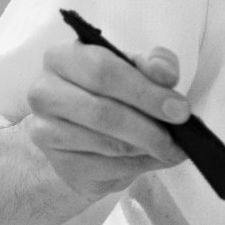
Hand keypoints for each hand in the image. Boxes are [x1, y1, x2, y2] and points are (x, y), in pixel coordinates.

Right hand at [23, 40, 189, 202]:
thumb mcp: (134, 69)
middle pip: (103, 112)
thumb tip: (165, 74)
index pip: (103, 70)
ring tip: (171, 148)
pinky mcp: (59, 163)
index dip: (146, 91)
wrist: (81, 131)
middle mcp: (44, 92)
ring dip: (147, 148)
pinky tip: (153, 158)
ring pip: (107, 143)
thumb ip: (154, 64)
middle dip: (149, 126)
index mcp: (62, 57)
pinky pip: (106, 167)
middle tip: (180, 134)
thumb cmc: (111, 92)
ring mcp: (45, 131)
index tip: (180, 109)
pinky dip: (137, 165)